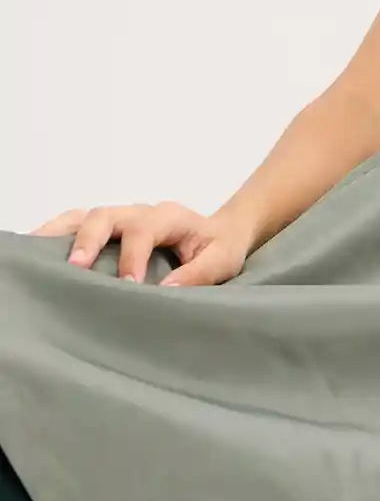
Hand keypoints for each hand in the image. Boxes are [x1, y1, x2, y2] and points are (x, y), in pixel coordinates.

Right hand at [28, 202, 255, 285]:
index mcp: (170, 217)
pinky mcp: (111, 228)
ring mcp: (123, 217)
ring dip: (62, 234)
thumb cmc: (221, 248)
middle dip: (89, 240)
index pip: (144, 229)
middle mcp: (141, 212)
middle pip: (107, 215)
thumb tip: (165, 288)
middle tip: (77, 268)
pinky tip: (38, 250)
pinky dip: (58, 235)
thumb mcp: (222, 261)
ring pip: (86, 216)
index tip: (129, 285)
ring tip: (36, 253)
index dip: (133, 256)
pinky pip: (78, 224)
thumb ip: (199, 274)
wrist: (222, 232)